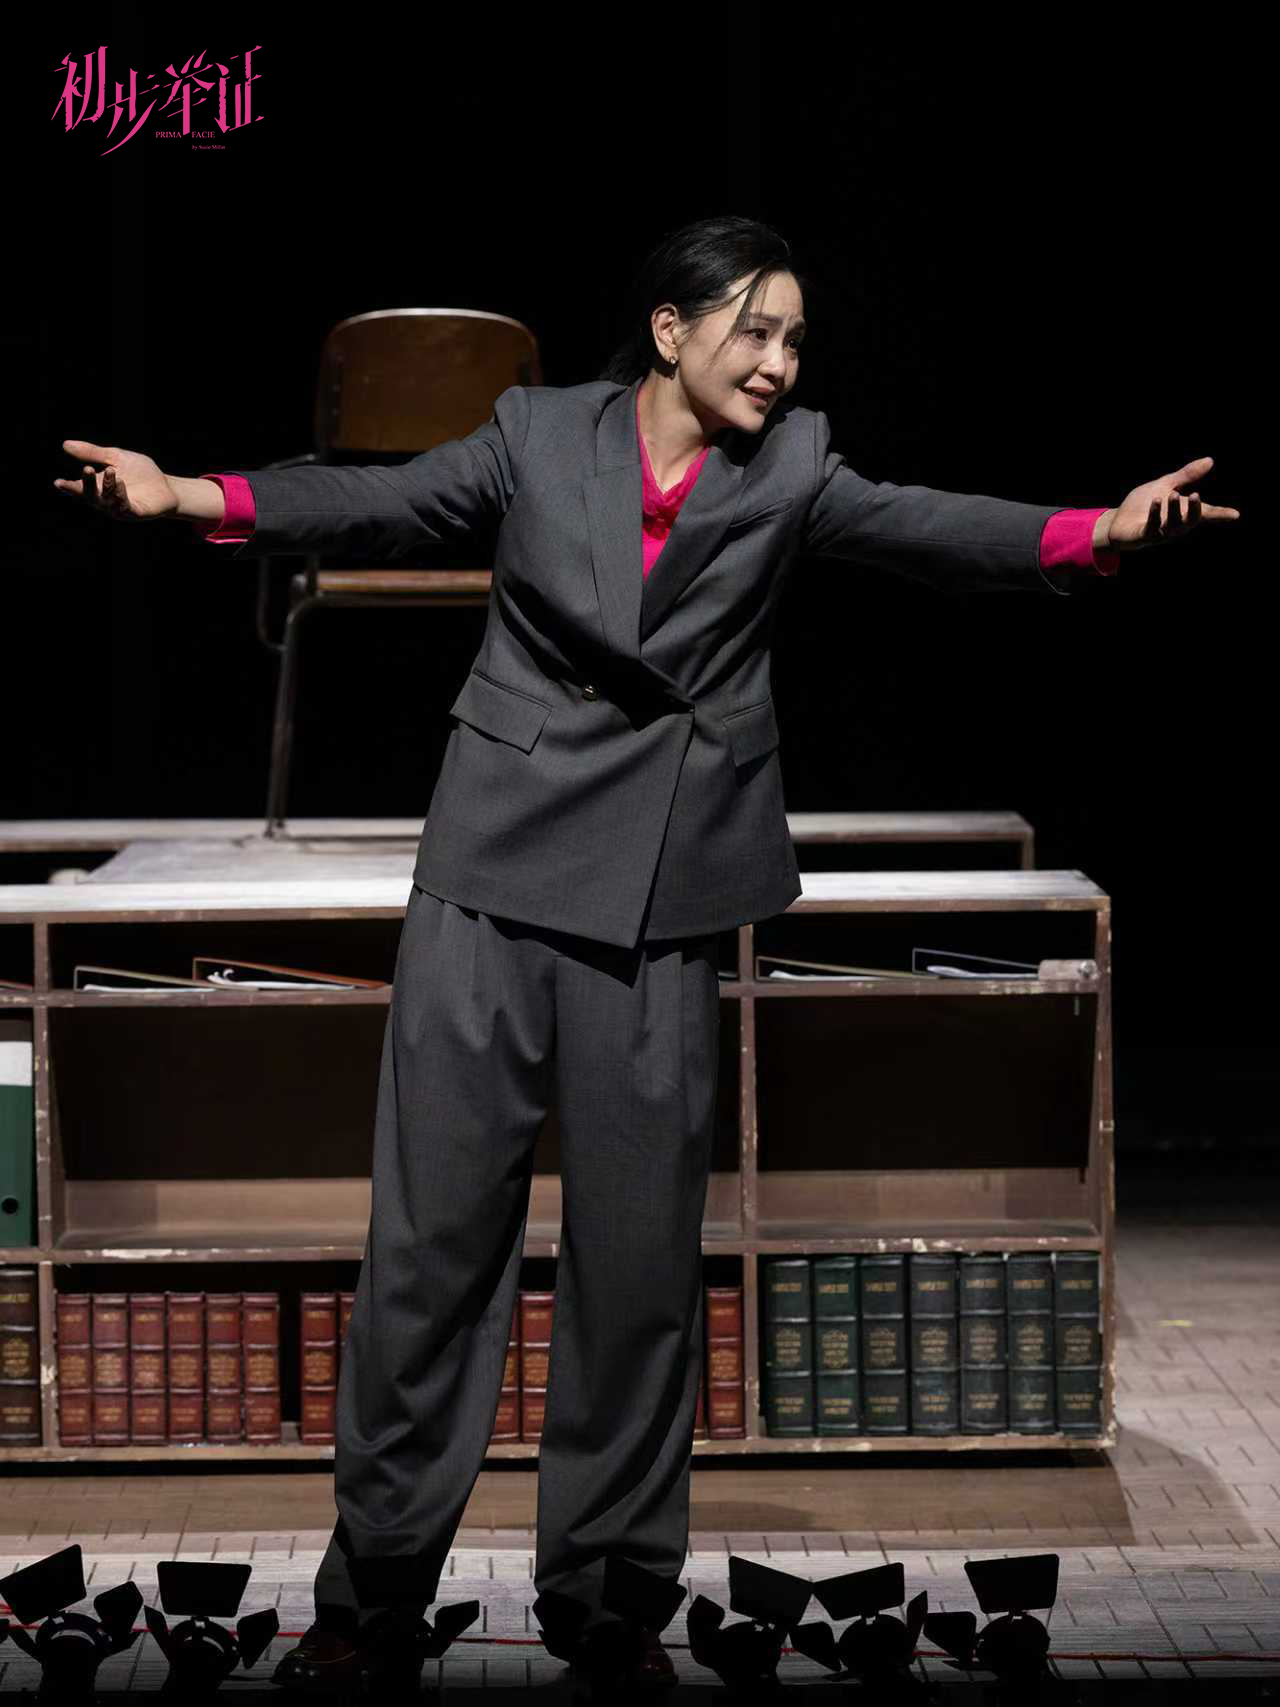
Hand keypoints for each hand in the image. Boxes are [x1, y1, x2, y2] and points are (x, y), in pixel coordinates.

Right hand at [53, 440, 179, 520]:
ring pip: (107, 501)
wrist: (166, 485)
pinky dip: (120, 495)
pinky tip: (121, 483)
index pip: (79, 488)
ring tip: (112, 471)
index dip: (69, 487)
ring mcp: (120, 508)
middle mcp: (105, 501)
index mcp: (98, 487)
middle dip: (87, 484)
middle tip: (87, 469)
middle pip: (90, 496)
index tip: (58, 482)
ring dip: (108, 486)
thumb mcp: (115, 457)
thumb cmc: (139, 472)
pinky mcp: (136, 512)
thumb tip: (65, 444)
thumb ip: (93, 453)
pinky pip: (125, 507)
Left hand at [1096, 456, 1240, 552]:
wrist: (1119, 519)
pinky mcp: (1144, 536)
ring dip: (1173, 510)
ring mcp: (1160, 532)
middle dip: (1193, 510)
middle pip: (1190, 521)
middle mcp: (1175, 525)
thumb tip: (1210, 460)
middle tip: (1194, 494)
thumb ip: (1187, 475)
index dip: (1221, 514)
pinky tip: (1156, 501)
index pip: (1205, 514)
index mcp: (1183, 512)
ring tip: (1171, 494)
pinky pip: (1152, 528)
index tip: (1235, 515)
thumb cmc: (1144, 504)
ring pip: (1172, 526)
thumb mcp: (1166, 484)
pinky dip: (1155, 514)